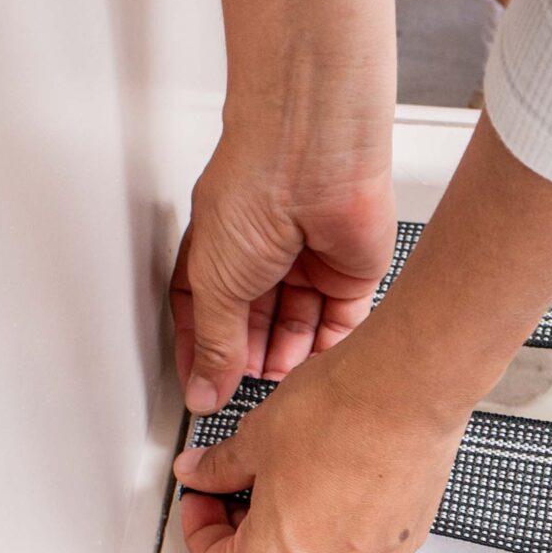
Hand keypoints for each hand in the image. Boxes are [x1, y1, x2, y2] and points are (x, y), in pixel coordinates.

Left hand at [173, 330, 465, 552]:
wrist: (408, 391)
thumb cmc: (340, 415)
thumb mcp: (256, 439)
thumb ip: (220, 469)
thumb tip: (203, 474)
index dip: (199, 529)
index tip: (203, 501)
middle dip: (246, 525)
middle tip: (239, 483)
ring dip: (295, 524)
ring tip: (293, 473)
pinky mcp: (402, 544)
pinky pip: (356, 544)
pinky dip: (338, 520)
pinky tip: (334, 476)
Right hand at [174, 94, 395, 414]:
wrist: (314, 160)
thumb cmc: (254, 190)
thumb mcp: (215, 282)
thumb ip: (213, 342)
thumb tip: (203, 386)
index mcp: (219, 250)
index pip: (205, 313)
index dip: (203, 353)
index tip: (202, 390)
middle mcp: (262, 255)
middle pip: (255, 325)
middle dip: (249, 360)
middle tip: (242, 392)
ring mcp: (307, 263)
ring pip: (299, 328)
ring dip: (288, 360)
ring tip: (278, 385)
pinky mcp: (350, 271)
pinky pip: (342, 321)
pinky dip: (329, 348)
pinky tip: (318, 372)